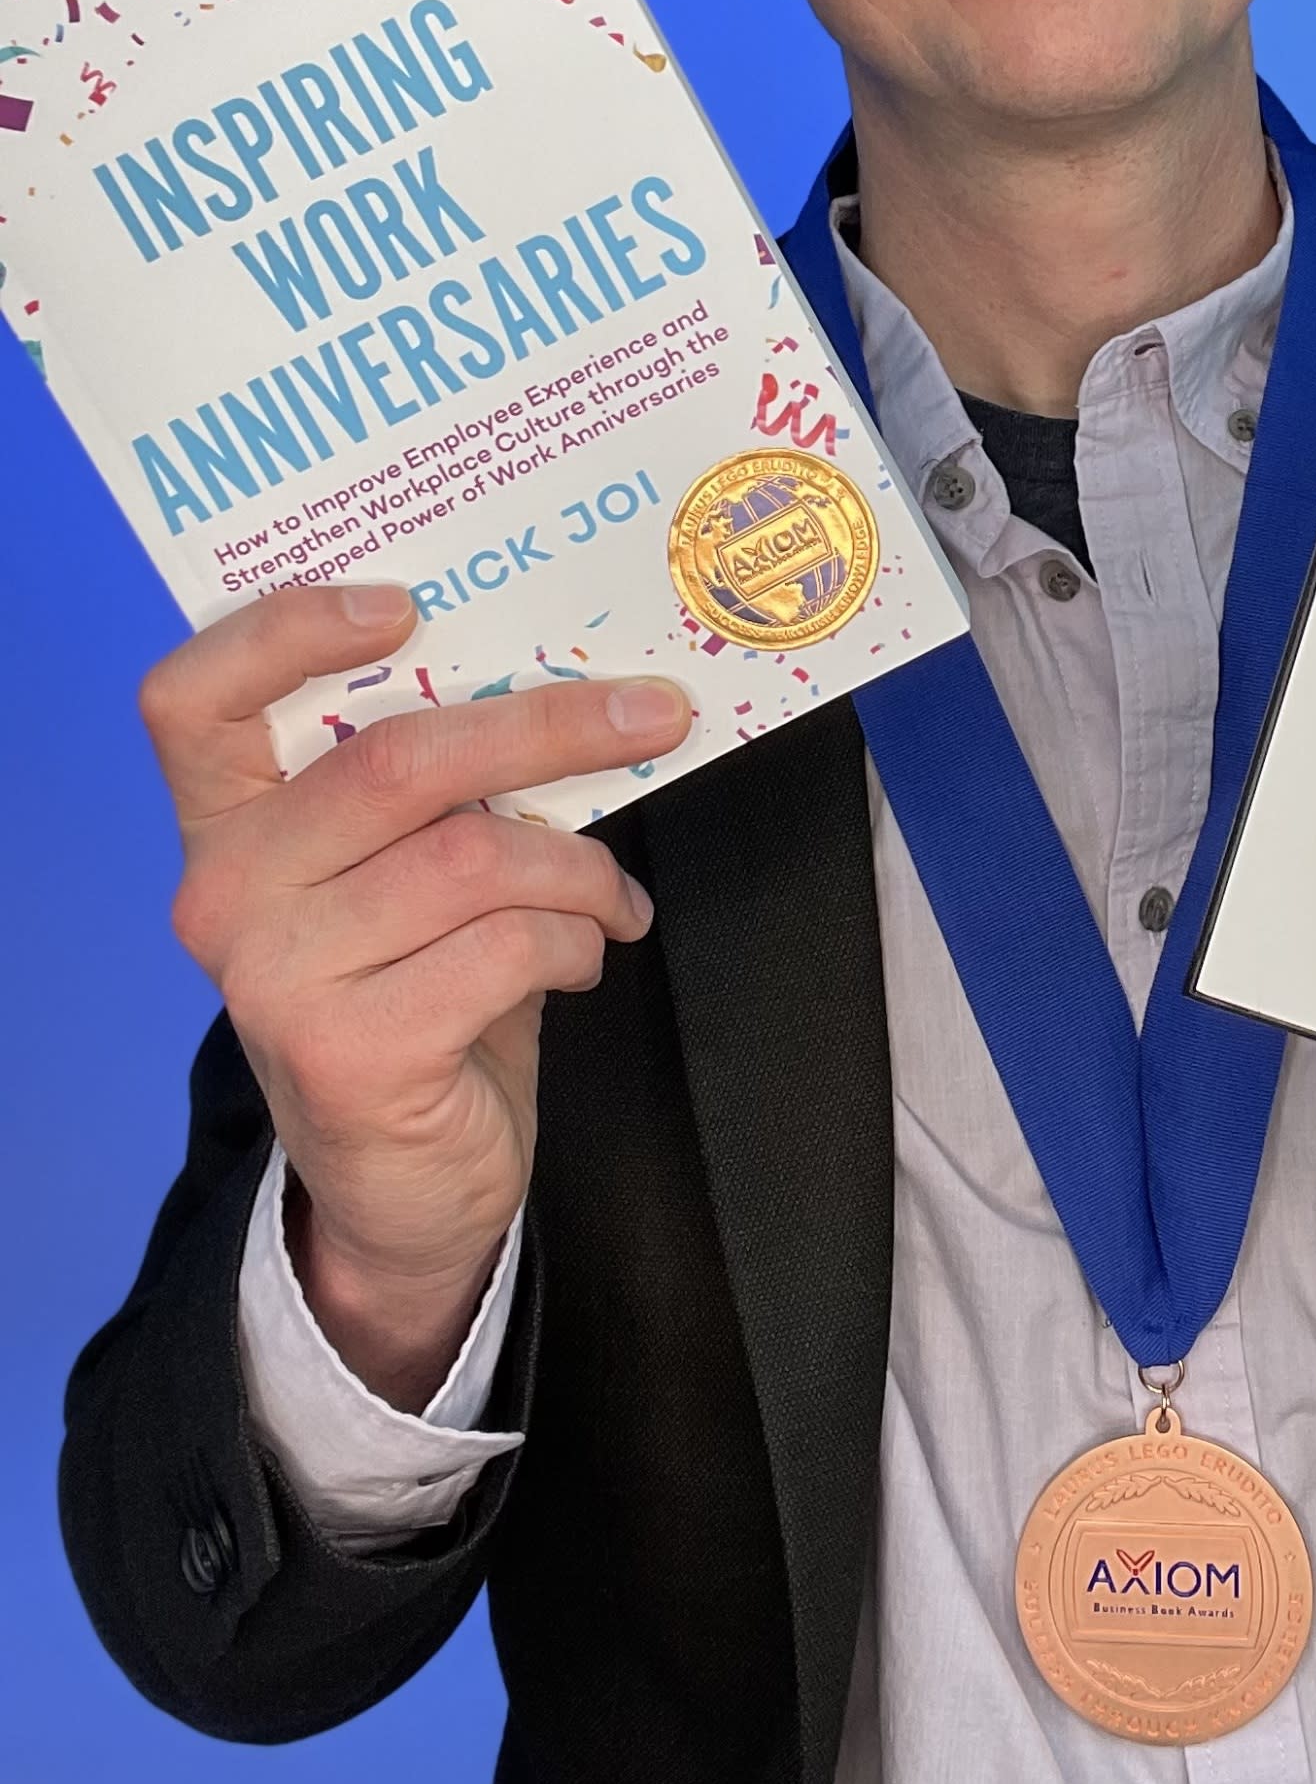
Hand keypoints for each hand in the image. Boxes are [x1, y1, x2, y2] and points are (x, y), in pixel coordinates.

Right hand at [141, 582, 693, 1407]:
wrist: (400, 1177)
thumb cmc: (415, 985)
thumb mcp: (404, 870)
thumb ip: (437, 785)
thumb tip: (585, 683)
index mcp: (228, 822)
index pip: (193, 699)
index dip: (286, 631)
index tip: (406, 606)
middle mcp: (227, 893)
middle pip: (394, 761)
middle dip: (550, 725)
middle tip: (654, 715)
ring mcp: (278, 978)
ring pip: (475, 857)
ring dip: (579, 867)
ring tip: (611, 894)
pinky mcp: (352, 1054)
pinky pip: (507, 947)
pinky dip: (576, 941)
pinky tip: (583, 957)